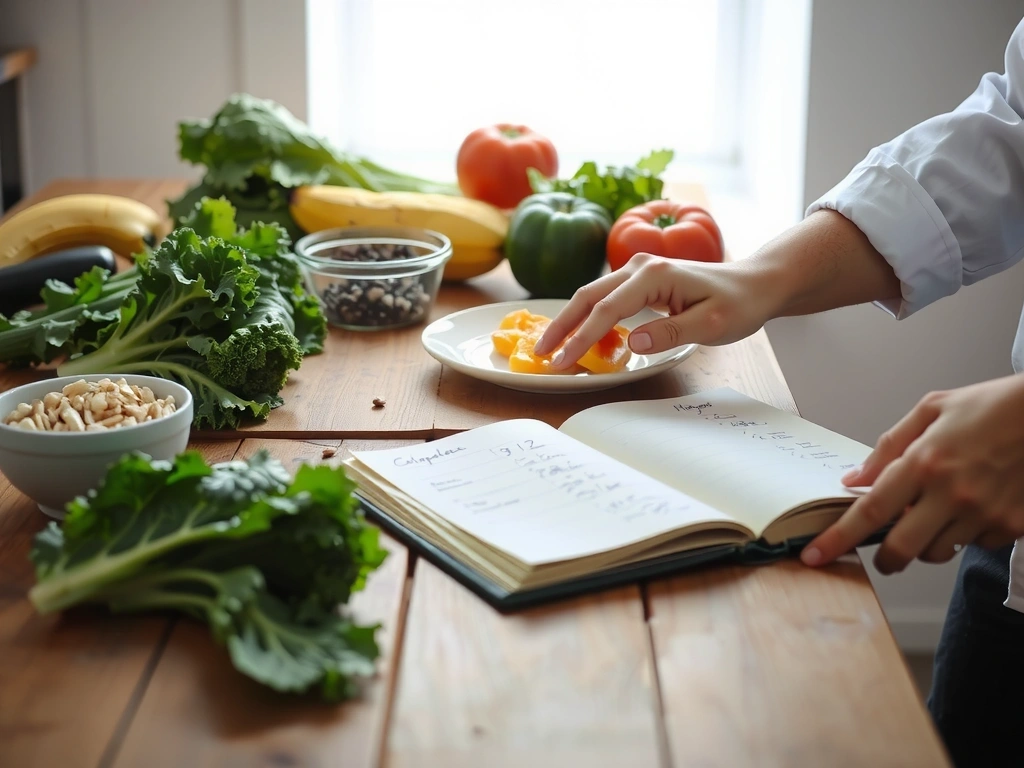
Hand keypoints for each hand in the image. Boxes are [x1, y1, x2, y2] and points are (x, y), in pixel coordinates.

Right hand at [532, 252, 778, 367]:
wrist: (753, 285)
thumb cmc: (737, 305)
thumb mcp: (711, 325)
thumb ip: (670, 333)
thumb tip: (631, 342)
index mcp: (654, 275)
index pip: (607, 310)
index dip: (581, 337)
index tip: (563, 361)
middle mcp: (639, 266)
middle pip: (588, 297)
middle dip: (562, 326)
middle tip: (540, 353)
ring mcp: (637, 270)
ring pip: (591, 295)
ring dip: (569, 321)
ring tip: (550, 347)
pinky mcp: (638, 280)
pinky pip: (604, 298)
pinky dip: (586, 317)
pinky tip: (577, 337)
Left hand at [801, 374, 1023, 572]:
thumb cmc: (991, 405)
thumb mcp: (931, 410)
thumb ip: (888, 448)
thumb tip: (854, 479)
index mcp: (925, 461)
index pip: (871, 510)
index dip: (838, 538)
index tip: (815, 555)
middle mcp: (952, 492)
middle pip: (900, 549)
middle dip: (884, 558)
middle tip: (883, 553)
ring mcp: (984, 513)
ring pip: (937, 552)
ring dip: (927, 541)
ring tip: (939, 511)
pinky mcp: (1011, 525)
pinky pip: (974, 544)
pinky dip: (966, 533)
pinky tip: (975, 504)